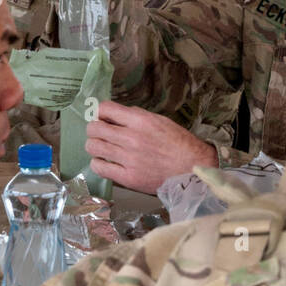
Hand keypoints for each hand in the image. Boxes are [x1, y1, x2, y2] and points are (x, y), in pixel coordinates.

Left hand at [84, 100, 215, 193]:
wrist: (193, 169)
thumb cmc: (179, 144)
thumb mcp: (161, 121)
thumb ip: (137, 116)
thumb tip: (116, 115)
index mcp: (140, 121)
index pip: (104, 108)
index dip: (100, 112)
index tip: (102, 117)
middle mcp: (132, 138)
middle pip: (94, 128)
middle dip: (94, 129)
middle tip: (101, 134)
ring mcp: (128, 159)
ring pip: (93, 147)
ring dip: (95, 146)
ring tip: (103, 148)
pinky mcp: (128, 177)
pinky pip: (99, 167)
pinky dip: (98, 163)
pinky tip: (106, 162)